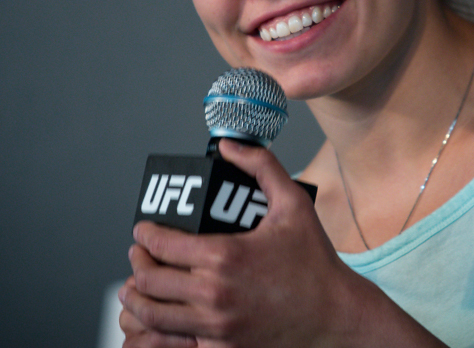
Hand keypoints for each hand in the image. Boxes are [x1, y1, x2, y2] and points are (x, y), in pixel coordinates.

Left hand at [118, 139, 359, 347]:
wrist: (336, 315)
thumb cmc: (316, 262)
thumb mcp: (294, 204)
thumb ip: (262, 166)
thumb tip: (229, 145)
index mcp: (225, 256)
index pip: (162, 244)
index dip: (145, 234)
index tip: (142, 229)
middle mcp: (214, 293)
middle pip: (150, 279)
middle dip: (137, 262)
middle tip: (139, 253)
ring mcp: (216, 327)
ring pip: (154, 315)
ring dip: (138, 297)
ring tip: (137, 286)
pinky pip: (176, 341)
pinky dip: (163, 328)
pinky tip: (166, 314)